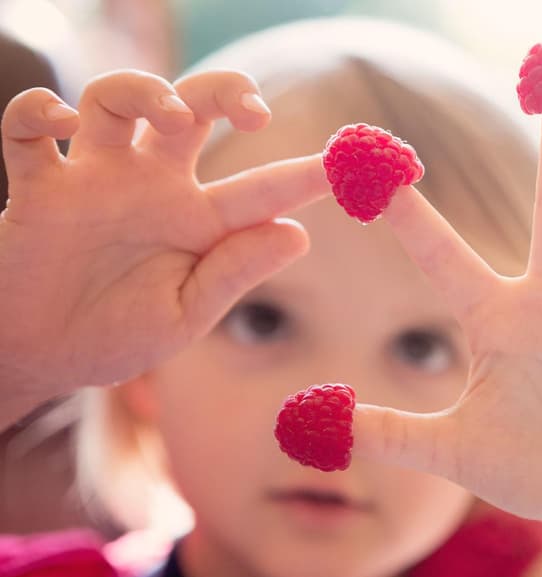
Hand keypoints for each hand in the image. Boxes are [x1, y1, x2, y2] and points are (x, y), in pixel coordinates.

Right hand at [0, 69, 327, 421]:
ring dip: (144, 89)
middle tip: (255, 112)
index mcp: (199, 221)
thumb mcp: (183, 316)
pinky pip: (29, 127)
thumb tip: (297, 235)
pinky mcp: (37, 185)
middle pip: (194, 107)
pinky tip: (62, 125)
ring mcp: (96, 179)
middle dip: (226, 91)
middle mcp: (153, 186)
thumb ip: (232, 274)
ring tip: (170, 115)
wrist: (37, 360)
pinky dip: (39, 112)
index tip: (349, 164)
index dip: (306, 174)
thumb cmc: (116, 338)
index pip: (262, 188)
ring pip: (117, 98)